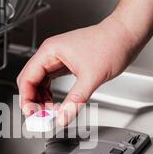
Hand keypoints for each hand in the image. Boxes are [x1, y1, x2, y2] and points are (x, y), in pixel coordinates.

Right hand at [16, 17, 138, 126]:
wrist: (126, 35)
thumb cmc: (111, 45)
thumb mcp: (91, 77)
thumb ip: (75, 101)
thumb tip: (62, 118)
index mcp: (50, 51)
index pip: (27, 78)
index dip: (26, 98)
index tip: (31, 114)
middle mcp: (51, 54)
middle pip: (30, 81)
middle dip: (32, 101)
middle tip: (39, 118)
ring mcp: (58, 59)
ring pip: (40, 83)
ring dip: (41, 100)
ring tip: (50, 114)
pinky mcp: (66, 64)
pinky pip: (51, 82)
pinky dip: (50, 95)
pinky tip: (56, 105)